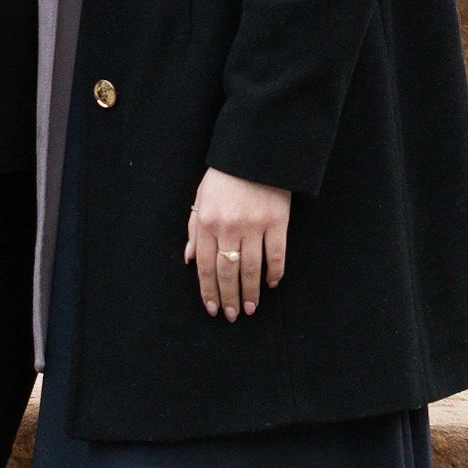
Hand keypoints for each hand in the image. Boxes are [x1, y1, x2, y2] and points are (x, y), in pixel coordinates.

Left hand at [185, 167, 289, 322]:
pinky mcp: (277, 222)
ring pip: (252, 268)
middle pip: (228, 272)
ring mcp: (255, 225)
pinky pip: (277, 254)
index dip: (208, 290)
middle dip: (229, 297)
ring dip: (251, 292)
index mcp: (207, 221)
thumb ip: (194, 228)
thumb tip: (190, 259)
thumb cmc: (224, 175)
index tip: (212, 308)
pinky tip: (272, 284)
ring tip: (251, 308)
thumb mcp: (201, 197)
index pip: (206, 265)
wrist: (254, 151)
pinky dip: (275, 272)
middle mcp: (229, 227)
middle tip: (232, 315)